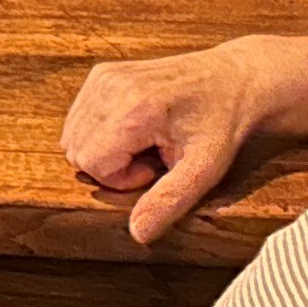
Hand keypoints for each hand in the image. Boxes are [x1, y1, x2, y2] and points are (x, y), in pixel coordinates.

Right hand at [63, 37, 294, 246]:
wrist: (234, 79)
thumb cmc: (222, 121)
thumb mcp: (204, 169)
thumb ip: (169, 201)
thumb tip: (138, 233)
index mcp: (136, 108)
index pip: (90, 160)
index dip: (120, 178)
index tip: (155, 168)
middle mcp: (112, 86)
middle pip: (76, 149)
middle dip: (110, 166)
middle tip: (151, 157)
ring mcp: (105, 76)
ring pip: (73, 135)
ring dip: (104, 150)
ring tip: (145, 143)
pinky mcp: (103, 73)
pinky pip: (80, 118)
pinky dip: (101, 133)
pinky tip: (136, 129)